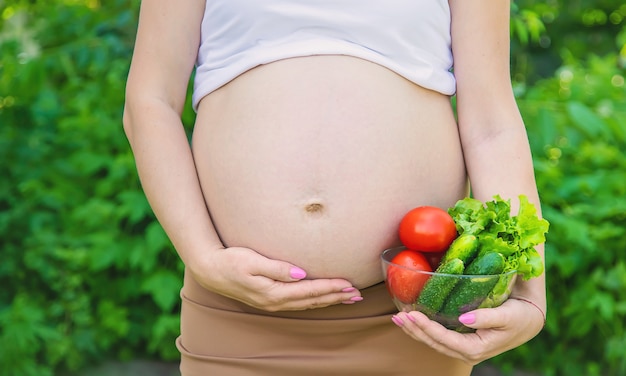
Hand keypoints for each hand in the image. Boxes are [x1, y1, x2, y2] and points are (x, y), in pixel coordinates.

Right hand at [188, 246, 362, 310]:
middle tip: (358, 294)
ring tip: (347, 297)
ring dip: (328, 300)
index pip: (309, 290)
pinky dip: (315, 300)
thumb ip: (276, 268)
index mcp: (273, 292)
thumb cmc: (230, 261)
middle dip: (336, 297)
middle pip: (312, 300)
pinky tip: (322, 298)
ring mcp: (272, 303)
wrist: (209, 270)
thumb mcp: (252, 261)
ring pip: (307, 303)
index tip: (349, 284)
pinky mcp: (269, 299)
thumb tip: (300, 273)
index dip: (331, 288)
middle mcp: (275, 301)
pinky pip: (299, 302)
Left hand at [391, 298, 544, 364]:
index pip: (444, 340)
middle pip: (434, 343)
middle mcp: (467, 352)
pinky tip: (412, 319)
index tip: (412, 314)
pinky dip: (424, 328)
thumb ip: (486, 317)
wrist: (529, 319)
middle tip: (399, 316)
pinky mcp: (461, 339)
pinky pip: (438, 336)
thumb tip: (464, 319)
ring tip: (399, 318)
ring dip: (415, 330)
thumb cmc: (519, 316)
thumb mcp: (506, 316)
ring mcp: (463, 347)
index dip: (427, 328)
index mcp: (476, 349)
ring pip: (433, 341)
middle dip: (415, 330)